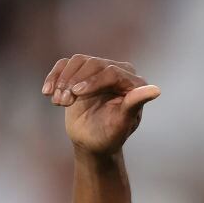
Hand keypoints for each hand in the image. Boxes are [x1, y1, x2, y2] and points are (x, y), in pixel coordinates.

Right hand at [41, 54, 160, 155]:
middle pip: (94, 63)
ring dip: (63, 80)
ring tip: (58, 101)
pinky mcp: (81, 72)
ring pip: (78, 61)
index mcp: (133, 83)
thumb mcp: (122, 123)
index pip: (111, 72)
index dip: (93, 81)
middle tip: (64, 102)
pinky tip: (47, 92)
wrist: (92, 141)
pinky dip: (54, 76)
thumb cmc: (110, 136)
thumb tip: (156, 90)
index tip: (76, 93)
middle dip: (76, 81)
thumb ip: (135, 104)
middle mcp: (118, 71)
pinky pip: (65, 65)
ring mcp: (99, 69)